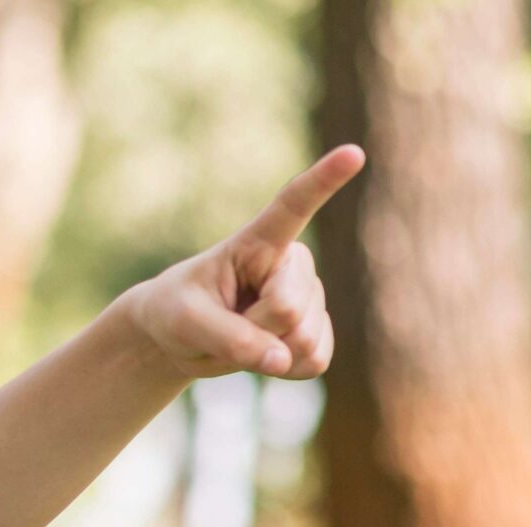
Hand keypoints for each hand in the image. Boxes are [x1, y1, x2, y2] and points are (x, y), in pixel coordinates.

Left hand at [121, 144, 363, 382]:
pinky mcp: (318, 331)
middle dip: (253, 331)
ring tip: (242, 334)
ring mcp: (311, 296)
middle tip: (226, 322)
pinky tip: (266, 353)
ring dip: (265, 352)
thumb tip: (281, 359)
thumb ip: (230, 338)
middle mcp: (295, 263)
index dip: (324, 180)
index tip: (353, 153)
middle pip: (288, 309)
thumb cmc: (176, 313)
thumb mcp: (184, 322)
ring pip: (301, 340)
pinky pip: (312, 361)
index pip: (294, 205)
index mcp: (259, 241)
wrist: (182, 338)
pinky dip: (282, 369)